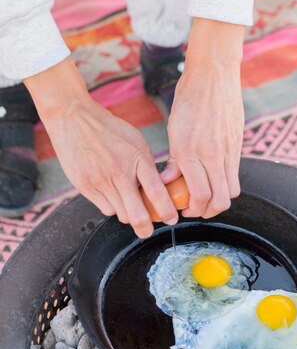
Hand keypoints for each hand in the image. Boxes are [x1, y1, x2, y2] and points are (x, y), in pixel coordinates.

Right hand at [24, 59, 177, 237]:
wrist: (74, 118)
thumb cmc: (109, 129)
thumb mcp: (136, 142)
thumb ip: (147, 167)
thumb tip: (159, 192)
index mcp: (138, 159)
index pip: (157, 193)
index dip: (167, 211)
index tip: (171, 219)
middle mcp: (120, 173)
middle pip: (137, 215)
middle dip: (146, 228)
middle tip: (148, 229)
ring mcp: (101, 181)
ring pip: (121, 215)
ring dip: (127, 213)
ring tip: (127, 201)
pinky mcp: (85, 187)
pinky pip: (105, 209)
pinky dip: (111, 206)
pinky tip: (111, 192)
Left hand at [163, 18, 244, 218]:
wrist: (214, 74)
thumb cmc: (189, 98)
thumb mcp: (174, 129)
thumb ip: (174, 160)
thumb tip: (169, 181)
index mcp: (190, 151)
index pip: (200, 195)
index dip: (194, 210)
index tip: (185, 209)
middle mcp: (212, 154)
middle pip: (220, 200)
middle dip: (208, 211)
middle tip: (196, 208)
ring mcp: (228, 150)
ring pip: (232, 191)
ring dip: (220, 199)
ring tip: (207, 195)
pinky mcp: (238, 145)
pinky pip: (235, 174)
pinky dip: (226, 182)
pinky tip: (214, 176)